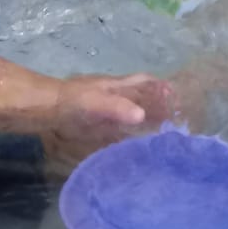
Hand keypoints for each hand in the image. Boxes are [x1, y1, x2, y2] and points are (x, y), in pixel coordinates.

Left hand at [43, 74, 172, 172]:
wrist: (46, 110)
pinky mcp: (97, 123)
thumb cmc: (73, 102)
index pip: (146, 82)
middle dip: (160, 104)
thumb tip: (142, 115)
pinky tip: (137, 146)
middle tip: (178, 121)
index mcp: (118, 87)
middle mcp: (115, 95)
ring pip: (132, 111)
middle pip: (142, 96)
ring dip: (148, 119)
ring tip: (165, 135)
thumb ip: (117, 108)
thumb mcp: (95, 103)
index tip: (181, 98)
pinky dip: (131, 134)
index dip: (163, 87)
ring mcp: (106, 109)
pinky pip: (120, 127)